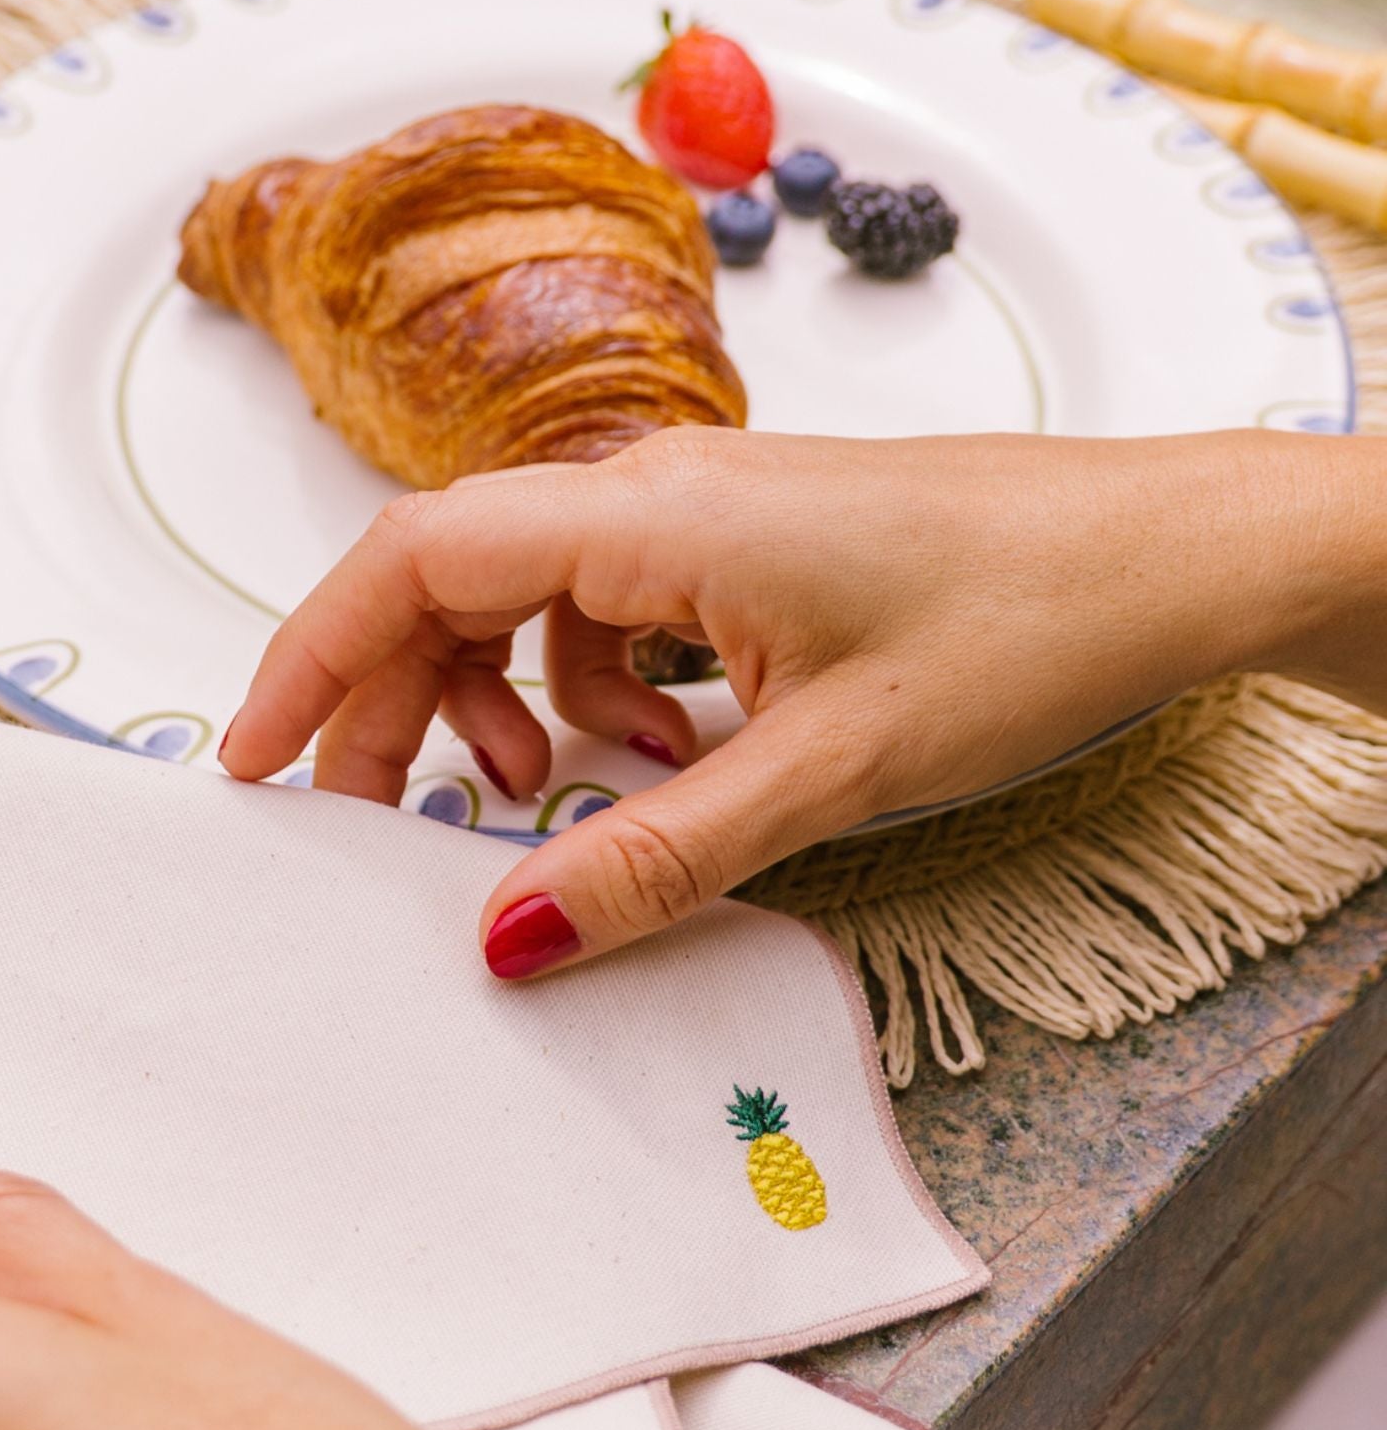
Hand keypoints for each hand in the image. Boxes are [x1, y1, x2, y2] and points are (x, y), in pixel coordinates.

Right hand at [220, 426, 1386, 973]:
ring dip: (506, 710)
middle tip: (385, 831)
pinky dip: (594, 702)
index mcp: (649, 514)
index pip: (414, 558)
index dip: (312, 655)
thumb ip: (656, 853)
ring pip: (525, 604)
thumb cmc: (1029, 617)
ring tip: (550, 803)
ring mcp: (694, 516)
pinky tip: (656, 761)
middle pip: (452, 584)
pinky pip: (606, 619)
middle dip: (400, 709)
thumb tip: (509, 937)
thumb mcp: (828, 769)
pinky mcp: (737, 551)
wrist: (1176, 554)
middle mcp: (651, 492)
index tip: (254, 761)